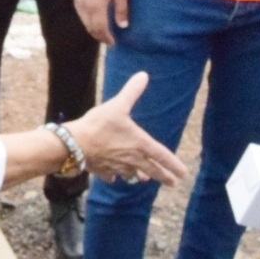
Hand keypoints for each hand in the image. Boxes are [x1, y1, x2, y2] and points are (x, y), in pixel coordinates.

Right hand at [66, 72, 187, 184]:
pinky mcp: (103, 170)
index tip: (184, 175)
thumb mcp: (118, 105)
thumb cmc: (99, 125)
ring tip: (144, 180)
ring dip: (140, 177)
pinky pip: (112, 176)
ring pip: (133, 175)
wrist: (75, 144)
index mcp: (140, 144)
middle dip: (163, 176)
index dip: (174, 165)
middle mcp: (132, 159)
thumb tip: (143, 75)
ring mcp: (117, 167)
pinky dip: (115, 176)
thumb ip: (132, 91)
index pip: (162, 157)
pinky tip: (114, 176)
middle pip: (151, 170)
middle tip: (172, 183)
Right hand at [74, 0, 127, 45]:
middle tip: (108, 41)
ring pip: (84, 22)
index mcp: (97, 6)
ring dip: (93, 30)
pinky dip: (87, 21)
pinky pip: (81, 14)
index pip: (101, 28)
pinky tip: (94, 20)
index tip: (114, 43)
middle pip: (91, 28)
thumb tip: (123, 26)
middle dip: (100, 37)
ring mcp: (78, 1)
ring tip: (102, 33)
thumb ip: (121, 9)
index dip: (107, 38)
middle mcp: (85, 6)